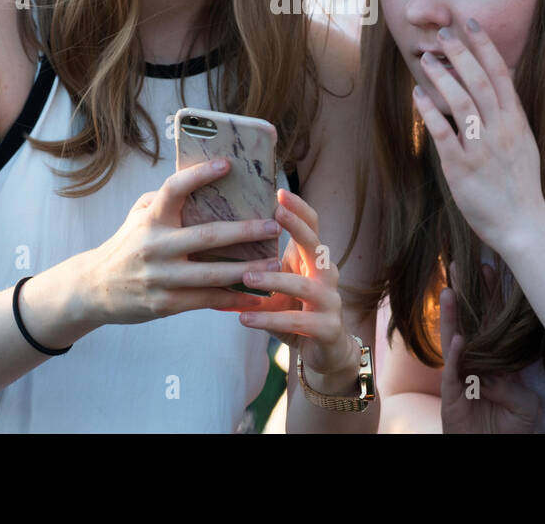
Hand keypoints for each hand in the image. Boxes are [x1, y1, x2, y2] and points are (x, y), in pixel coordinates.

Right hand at [77, 158, 282, 325]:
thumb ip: (163, 200)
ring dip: (247, 269)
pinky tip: (255, 296)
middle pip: (207, 236)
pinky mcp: (164, 303)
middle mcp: (155, 246)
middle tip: (272, 225)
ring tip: (274, 264)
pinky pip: (205, 300)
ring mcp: (160, 277)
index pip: (174, 189)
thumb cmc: (127, 245)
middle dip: (244, 231)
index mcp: (150, 219)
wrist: (95, 288)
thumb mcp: (137, 216)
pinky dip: (233, 298)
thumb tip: (202, 182)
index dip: (199, 175)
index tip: (228, 164)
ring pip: (211, 273)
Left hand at [235, 188, 358, 387]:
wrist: (325, 353)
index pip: (312, 226)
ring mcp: (330, 302)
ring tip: (246, 276)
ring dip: (274, 280)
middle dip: (297, 228)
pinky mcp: (327, 329)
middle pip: (316, 245)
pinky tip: (245, 317)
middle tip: (274, 216)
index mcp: (314, 260)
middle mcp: (327, 275)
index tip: (279, 192)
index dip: (299, 208)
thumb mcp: (279, 285)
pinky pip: (298, 321)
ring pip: (304, 286)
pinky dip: (270, 318)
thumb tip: (215, 245)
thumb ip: (260, 265)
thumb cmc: (295, 311)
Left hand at [412, 20, 544, 256]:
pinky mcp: (462, 168)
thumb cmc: (520, 184)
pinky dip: (430, 111)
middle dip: (462, 53)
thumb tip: (499, 82)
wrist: (524, 224)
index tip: (471, 24)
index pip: (501, 74)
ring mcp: (482, 148)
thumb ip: (510, 113)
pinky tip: (418, 95)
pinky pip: (444, 133)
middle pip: (480, 81)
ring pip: (461, 102)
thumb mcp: (524, 142)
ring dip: (443, 76)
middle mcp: (501, 130)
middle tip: (444, 32)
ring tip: (426, 59)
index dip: (485, 46)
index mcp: (516, 121)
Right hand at [440, 266, 541, 433]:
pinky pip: (453, 373)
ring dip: (451, 317)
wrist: (493, 450)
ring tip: (449, 292)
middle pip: (468, 323)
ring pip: (454, 341)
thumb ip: (516, 383)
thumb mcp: (526, 404)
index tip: (488, 269)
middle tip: (458, 266)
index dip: (489, 297)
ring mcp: (460, 378)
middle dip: (464, 296)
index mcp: (493, 360)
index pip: (490, 322)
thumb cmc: (512, 429)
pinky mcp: (451, 396)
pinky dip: (456, 356)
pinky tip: (458, 339)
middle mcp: (474, 363)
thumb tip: (501, 370)